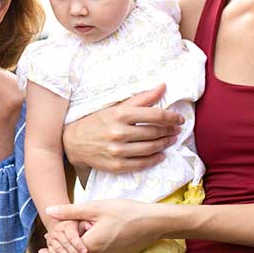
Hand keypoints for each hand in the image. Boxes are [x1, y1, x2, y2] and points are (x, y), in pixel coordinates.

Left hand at [42, 199, 157, 252]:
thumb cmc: (126, 212)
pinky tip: (95, 233)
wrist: (154, 222)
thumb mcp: (96, 208)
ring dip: (79, 247)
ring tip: (78, 231)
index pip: (64, 252)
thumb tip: (49, 211)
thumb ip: (70, 211)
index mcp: (91, 246)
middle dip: (65, 247)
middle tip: (56, 237)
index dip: (55, 247)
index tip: (45, 243)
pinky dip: (91, 248)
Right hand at [43, 219, 87, 252]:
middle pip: (65, 244)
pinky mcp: (49, 245)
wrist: (60, 224)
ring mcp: (51, 238)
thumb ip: (86, 224)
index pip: (72, 237)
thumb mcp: (81, 222)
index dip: (78, 244)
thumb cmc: (76, 224)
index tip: (86, 252)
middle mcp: (57, 231)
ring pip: (58, 250)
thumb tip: (89, 227)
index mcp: (66, 226)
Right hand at [61, 85, 182, 174]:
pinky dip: (155, 159)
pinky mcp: (116, 165)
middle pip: (154, 132)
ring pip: (150, 148)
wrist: (73, 142)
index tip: (179, 119)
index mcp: (120, 114)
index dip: (171, 117)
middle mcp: (119, 133)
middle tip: (177, 130)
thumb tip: (163, 86)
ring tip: (171, 140)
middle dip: (170, 130)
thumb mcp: (116, 106)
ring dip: (165, 144)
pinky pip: (141, 164)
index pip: (154, 115)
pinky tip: (161, 155)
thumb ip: (141, 98)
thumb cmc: (97, 121)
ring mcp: (117, 151)